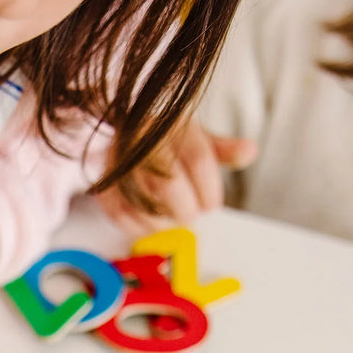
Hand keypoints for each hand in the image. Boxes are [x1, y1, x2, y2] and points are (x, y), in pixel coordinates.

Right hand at [96, 124, 257, 236]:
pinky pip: (120, 213)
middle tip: (191, 216)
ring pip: (143, 201)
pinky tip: (151, 227)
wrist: (119, 131)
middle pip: (168, 183)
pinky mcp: (102, 183)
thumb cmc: (165, 142)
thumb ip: (223, 149)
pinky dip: (139, 227)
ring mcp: (119, 162)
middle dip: (185, 209)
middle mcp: (143, 140)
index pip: (197, 158)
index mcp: (172, 124)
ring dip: (163, 221)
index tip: (212, 205)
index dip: (209, 189)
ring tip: (172, 221)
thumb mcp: (196, 137)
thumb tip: (250, 151)